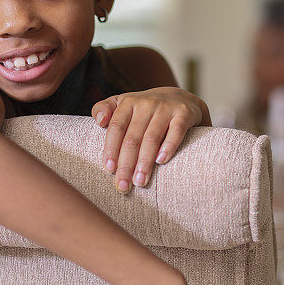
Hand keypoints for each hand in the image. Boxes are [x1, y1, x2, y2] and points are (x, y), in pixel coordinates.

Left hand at [92, 87, 211, 192]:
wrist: (182, 98)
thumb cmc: (146, 109)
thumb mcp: (123, 104)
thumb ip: (104, 109)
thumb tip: (99, 122)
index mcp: (128, 102)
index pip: (117, 127)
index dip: (112, 148)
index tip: (109, 169)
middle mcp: (146, 103)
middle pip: (133, 137)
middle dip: (126, 164)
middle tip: (123, 185)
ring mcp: (166, 107)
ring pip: (152, 137)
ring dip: (144, 161)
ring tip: (140, 181)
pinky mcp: (184, 113)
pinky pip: (176, 131)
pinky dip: (168, 146)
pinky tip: (161, 161)